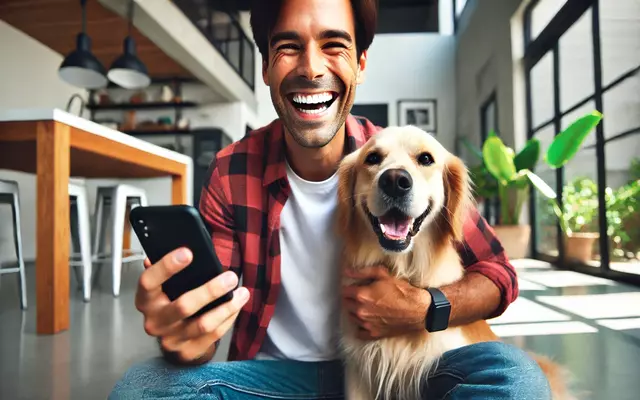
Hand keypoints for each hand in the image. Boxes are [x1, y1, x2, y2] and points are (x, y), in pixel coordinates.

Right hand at [135, 247, 249, 363]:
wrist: (171, 338)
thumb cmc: (169, 301)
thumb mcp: (164, 285)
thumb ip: (167, 268)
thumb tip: (173, 244)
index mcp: (146, 299)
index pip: (149, 281)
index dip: (166, 266)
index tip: (188, 252)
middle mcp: (154, 320)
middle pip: (183, 306)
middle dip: (210, 290)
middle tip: (230, 277)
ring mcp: (170, 338)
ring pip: (203, 324)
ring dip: (226, 307)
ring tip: (242, 292)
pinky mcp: (187, 350)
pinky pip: (213, 335)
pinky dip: (228, 318)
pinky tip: (236, 306)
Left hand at [342, 266, 429, 340]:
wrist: (418, 310)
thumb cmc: (402, 291)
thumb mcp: (383, 274)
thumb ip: (362, 272)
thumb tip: (346, 271)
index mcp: (361, 295)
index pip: (344, 291)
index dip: (350, 288)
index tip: (356, 287)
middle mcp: (361, 311)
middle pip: (346, 304)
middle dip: (352, 299)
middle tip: (362, 295)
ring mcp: (366, 324)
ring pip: (351, 317)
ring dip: (355, 311)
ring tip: (367, 306)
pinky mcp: (373, 333)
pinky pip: (359, 332)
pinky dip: (361, 326)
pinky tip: (368, 320)